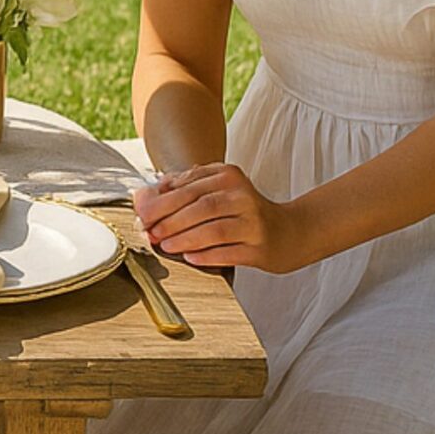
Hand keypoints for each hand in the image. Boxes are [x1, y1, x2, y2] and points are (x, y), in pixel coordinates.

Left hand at [134, 163, 312, 272]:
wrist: (292, 231)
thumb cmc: (245, 210)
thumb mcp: (218, 190)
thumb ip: (182, 189)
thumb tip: (142, 197)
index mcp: (228, 176)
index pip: (187, 187)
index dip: (160, 202)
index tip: (142, 214)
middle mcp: (243, 196)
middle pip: (198, 207)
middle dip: (168, 220)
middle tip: (148, 231)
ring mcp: (253, 223)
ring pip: (212, 230)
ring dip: (184, 238)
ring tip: (164, 245)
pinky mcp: (260, 248)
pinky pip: (228, 252)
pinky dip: (206, 255)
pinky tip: (190, 258)